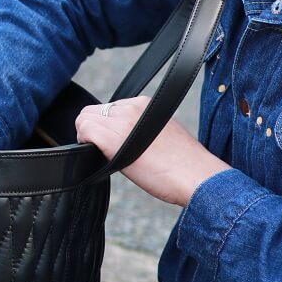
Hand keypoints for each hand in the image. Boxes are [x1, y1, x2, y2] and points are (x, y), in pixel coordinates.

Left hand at [75, 96, 230, 206]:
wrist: (197, 177)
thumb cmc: (185, 165)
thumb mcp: (162, 134)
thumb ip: (140, 129)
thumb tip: (122, 138)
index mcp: (144, 104)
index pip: (109, 108)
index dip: (106, 126)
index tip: (114, 142)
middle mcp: (132, 107)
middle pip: (93, 110)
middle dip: (94, 129)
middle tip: (104, 150)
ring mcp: (123, 121)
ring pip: (85, 118)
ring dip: (88, 136)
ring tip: (103, 154)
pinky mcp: (113, 139)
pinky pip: (84, 130)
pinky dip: (84, 142)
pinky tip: (95, 155)